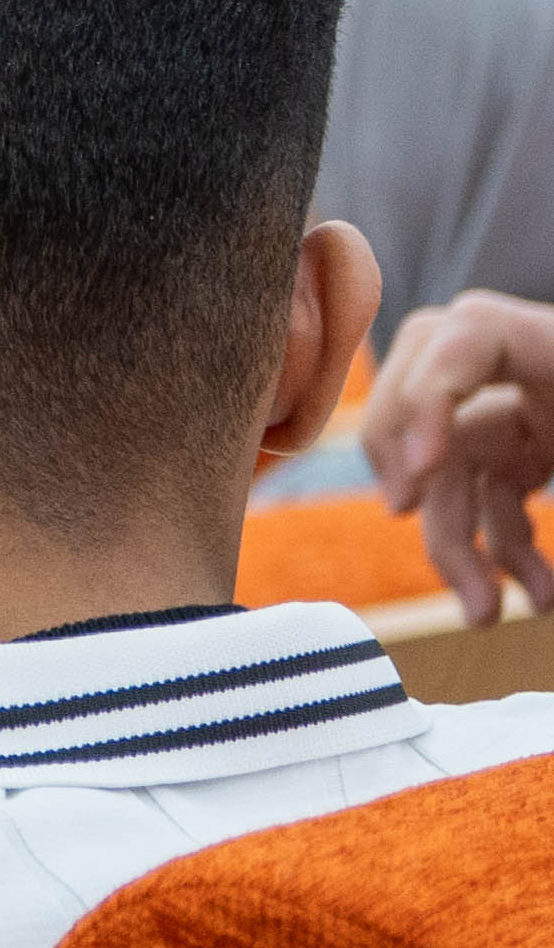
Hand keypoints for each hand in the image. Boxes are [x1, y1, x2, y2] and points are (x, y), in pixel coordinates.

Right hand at [360, 288, 553, 622]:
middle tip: (409, 513)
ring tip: (487, 614)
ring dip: (458, 546)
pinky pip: (490, 498)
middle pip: (426, 390)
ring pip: (451, 466)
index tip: (423, 475)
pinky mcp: (533, 450)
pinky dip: (502, 552)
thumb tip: (510, 549)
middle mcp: (534, 372)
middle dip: (407, 459)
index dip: (426, 395)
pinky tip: (538, 594)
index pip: (464, 333)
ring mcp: (529, 410)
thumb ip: (549, 482)